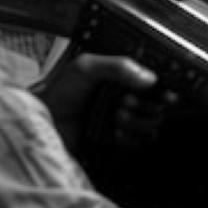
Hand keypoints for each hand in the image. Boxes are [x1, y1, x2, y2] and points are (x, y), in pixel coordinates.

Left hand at [33, 52, 160, 149]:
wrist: (41, 124)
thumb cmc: (60, 92)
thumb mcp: (86, 68)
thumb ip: (118, 66)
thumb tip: (150, 78)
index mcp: (120, 74)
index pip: (154, 80)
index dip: (163, 88)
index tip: (166, 95)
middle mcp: (124, 95)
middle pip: (155, 104)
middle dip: (144, 106)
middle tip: (125, 103)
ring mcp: (121, 118)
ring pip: (149, 124)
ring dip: (136, 122)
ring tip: (116, 117)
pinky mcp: (116, 138)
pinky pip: (137, 141)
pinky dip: (129, 138)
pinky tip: (114, 133)